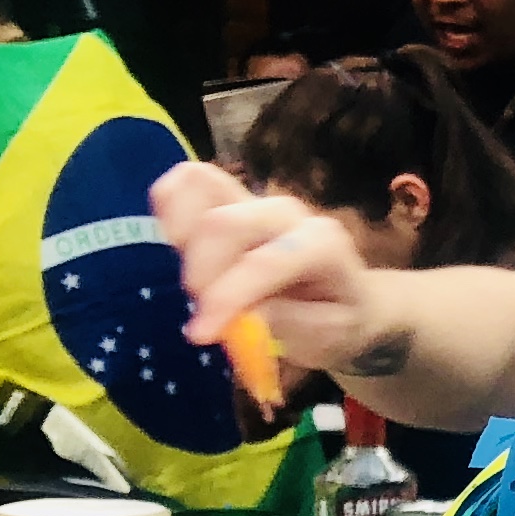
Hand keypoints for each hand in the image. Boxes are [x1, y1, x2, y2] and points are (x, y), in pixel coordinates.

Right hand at [152, 159, 398, 378]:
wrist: (344, 295)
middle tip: (202, 314)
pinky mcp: (230, 195)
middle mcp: (287, 212)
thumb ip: (288, 323)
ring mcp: (256, 198)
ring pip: (200, 188)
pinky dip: (170, 206)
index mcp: (322, 244)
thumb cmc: (335, 318)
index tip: (200, 333)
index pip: (265, 262)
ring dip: (180, 235)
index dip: (226, 297)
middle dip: (201, 273)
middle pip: (224, 224)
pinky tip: (175, 245)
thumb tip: (244, 317)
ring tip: (192, 281)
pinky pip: (190, 180)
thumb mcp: (327, 335)